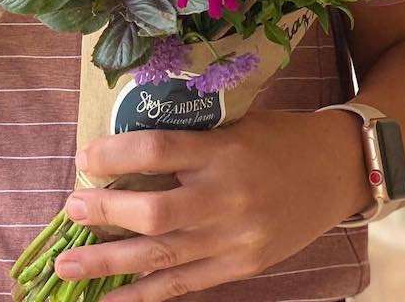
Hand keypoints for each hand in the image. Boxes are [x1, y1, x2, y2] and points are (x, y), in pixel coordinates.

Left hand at [54, 109, 368, 300]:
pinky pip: (184, 285)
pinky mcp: (241, 266)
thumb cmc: (279, 137)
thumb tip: (126, 148)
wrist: (336, 170)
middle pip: (156, 212)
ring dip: (110, 262)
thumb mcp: (236, 121)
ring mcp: (235, 239)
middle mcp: (228, 197)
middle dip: (106, 213)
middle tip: (71, 208)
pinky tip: (109, 300)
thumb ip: (190, 136)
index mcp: (225, 151)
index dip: (115, 154)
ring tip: (67, 266)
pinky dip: (143, 296)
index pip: (159, 149)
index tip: (85, 155)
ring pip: (162, 257)